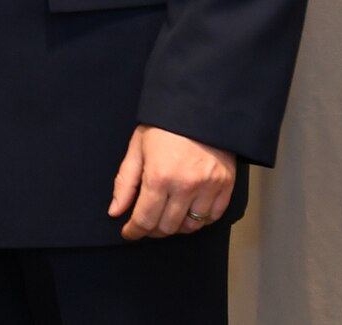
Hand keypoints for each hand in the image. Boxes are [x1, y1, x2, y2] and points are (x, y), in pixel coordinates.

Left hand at [108, 124, 235, 238]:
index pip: (145, 219)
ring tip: (166, 217)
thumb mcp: (137, 149)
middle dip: (152, 230)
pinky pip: (213, 217)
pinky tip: (188, 213)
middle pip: (167, 227)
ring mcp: (209, 188)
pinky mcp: (226, 186)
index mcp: (159, 177)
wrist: (199, 108)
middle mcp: (185, 187)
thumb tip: (116, 211)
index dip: (134, 231)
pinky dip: (199, 221)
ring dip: (175, 227)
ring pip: (190, 226)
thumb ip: (125, 183)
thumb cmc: (164, 127)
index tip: (129, 233)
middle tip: (145, 224)